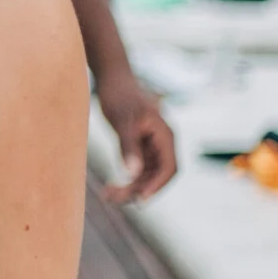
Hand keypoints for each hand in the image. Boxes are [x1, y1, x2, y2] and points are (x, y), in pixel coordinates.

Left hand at [99, 72, 177, 202]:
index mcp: (165, 135)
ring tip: (108, 196)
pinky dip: (126, 178)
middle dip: (138, 189)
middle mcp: (162, 142)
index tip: (139, 200)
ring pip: (146, 174)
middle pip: (157, 175)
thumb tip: (132, 172)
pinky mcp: (140, 146)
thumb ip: (128, 146)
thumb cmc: (119, 95)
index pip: (169, 168)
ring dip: (130, 187)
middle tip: (114, 198)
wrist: (112, 78)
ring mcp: (152, 145)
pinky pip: (137, 168)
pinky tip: (110, 187)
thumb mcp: (122, 121)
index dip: (157, 186)